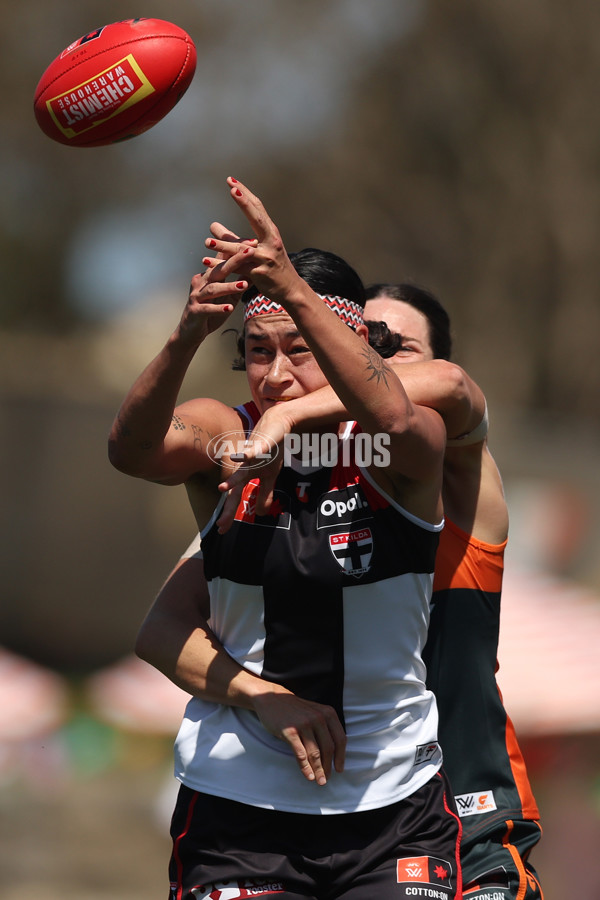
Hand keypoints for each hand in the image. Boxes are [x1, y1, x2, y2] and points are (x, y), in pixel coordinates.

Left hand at [203, 177, 303, 303]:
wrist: (289, 289)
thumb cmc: (272, 266)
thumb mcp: (257, 249)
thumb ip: (234, 237)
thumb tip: (212, 225)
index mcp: (271, 233)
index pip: (258, 208)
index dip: (245, 194)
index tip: (231, 181)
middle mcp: (271, 241)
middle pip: (257, 218)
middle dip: (245, 202)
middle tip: (233, 188)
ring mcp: (266, 257)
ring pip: (241, 248)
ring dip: (223, 244)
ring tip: (207, 241)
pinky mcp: (259, 273)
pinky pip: (237, 267)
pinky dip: (220, 264)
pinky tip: (207, 261)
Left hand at [216, 409, 291, 532]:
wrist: (277, 425)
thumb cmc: (271, 450)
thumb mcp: (271, 476)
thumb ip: (265, 494)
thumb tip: (262, 514)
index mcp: (247, 476)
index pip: (236, 498)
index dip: (229, 514)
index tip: (222, 531)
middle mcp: (246, 468)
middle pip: (235, 489)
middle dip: (228, 507)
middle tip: (221, 524)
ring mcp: (251, 456)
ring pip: (241, 470)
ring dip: (233, 479)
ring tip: (222, 488)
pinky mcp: (260, 445)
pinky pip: (253, 450)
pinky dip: (246, 454)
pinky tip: (238, 456)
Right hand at [252, 684, 345, 785]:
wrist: (271, 699)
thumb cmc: (295, 710)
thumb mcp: (315, 712)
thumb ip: (325, 727)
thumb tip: (333, 754)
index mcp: (327, 713)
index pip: (340, 739)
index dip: (341, 757)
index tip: (339, 769)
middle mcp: (318, 718)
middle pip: (328, 748)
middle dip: (328, 767)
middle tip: (326, 779)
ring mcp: (304, 724)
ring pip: (315, 753)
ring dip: (318, 770)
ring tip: (319, 781)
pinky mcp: (290, 731)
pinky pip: (300, 754)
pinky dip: (305, 767)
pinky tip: (308, 775)